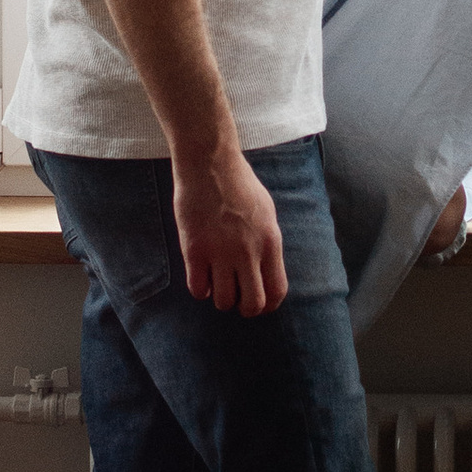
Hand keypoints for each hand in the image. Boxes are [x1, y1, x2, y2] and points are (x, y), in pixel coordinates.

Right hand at [174, 146, 290, 314]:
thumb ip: (267, 242)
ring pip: (224, 301)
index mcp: (270, 242)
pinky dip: (201, 288)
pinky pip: (198, 289)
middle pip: (252, 304)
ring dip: (221, 298)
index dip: (268, 305)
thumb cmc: (239, 183)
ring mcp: (220, 253)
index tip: (259, 304)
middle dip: (245, 308)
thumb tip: (265, 269)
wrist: (209, 164)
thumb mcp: (267, 212)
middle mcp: (248, 252)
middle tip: (236, 297)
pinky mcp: (194, 250)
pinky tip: (201, 275)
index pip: (277, 291)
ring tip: (217, 283)